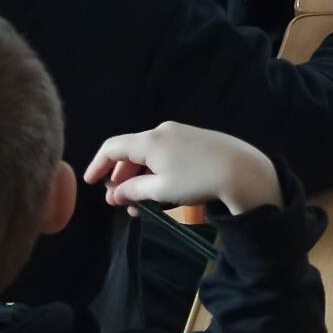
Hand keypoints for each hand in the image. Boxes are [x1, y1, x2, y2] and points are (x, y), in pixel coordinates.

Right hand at [84, 121, 281, 216]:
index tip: (90, 182)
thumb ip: (133, 190)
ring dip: (139, 176)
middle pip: (132, 150)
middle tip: (116, 199)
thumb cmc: (197, 179)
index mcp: (150, 140)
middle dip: (120, 175)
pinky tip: (160, 190)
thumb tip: (114, 194)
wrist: (242, 170)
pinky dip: (156, 170)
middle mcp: (164, 131)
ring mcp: (182, 133)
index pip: (113, 147)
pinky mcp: (197, 139)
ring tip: (138, 202)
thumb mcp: (160, 190)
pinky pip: (167, 153)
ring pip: (150, 154)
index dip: (98, 164)